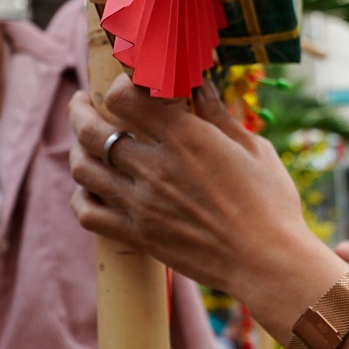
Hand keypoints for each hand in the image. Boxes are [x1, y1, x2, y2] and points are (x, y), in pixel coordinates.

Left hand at [68, 78, 343, 338]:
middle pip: (90, 130)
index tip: (123, 85)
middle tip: (81, 102)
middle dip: (79, 109)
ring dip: (77, 149)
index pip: (123, 98)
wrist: (267, 262)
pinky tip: (92, 188)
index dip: (116, 85)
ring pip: (82, 168)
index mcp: (186, 139)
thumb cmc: (271, 203)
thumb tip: (199, 86)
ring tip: (84, 142)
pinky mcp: (138, 236)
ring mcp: (141, 205)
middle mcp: (155, 169)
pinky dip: (81, 196)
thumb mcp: (253, 149)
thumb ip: (218, 116)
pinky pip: (87, 213)